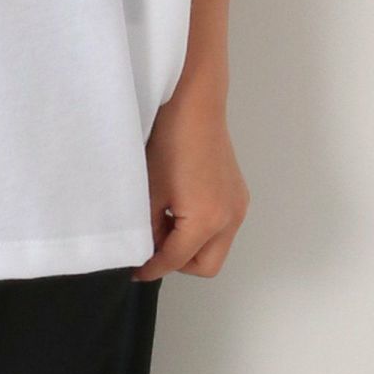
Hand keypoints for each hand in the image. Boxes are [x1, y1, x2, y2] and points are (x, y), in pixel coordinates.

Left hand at [131, 92, 250, 281]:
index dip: (151, 268)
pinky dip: (201, 228)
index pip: (176, 261)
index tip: (135, 270)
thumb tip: (146, 248)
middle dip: (178, 263)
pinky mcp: (239, 193)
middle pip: (206, 266)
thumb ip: (147, 227)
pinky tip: (179, 205)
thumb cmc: (169, 141)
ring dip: (190, 245)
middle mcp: (231, 219)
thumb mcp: (150, 189)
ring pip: (216, 247)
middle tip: (153, 246)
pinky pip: (222, 227)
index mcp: (208, 221)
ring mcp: (239, 206)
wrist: (195, 104)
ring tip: (163, 219)